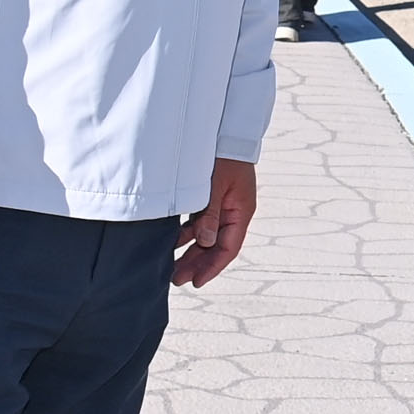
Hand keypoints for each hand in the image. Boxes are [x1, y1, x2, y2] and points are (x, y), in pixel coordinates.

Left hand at [174, 158, 258, 288]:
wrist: (227, 131)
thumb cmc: (224, 155)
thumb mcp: (215, 185)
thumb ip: (209, 213)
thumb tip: (204, 242)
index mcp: (241, 212)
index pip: (228, 248)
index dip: (212, 267)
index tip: (196, 282)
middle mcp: (233, 213)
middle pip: (216, 246)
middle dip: (197, 264)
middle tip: (177, 279)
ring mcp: (222, 206)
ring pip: (206, 237)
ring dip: (191, 252)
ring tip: (172, 267)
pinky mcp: (211, 199)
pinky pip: (199, 223)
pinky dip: (187, 235)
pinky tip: (172, 243)